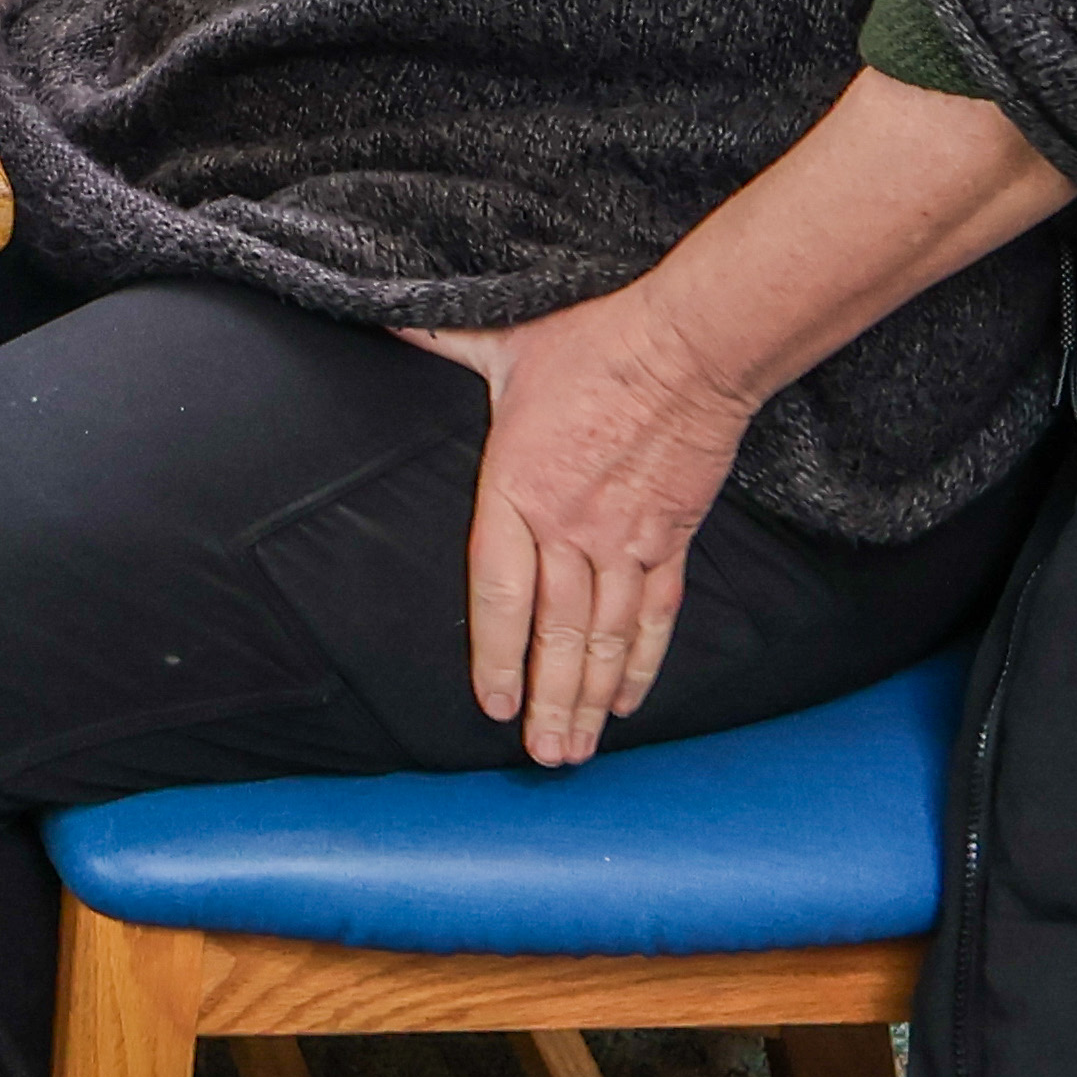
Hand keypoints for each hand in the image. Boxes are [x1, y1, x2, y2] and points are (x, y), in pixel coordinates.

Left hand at [398, 289, 760, 766]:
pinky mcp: (671, 539)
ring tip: (578, 750)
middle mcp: (571, 527)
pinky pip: (657, 615)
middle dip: (547, 700)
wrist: (689, 346)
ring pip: (606, 637)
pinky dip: (644, 663)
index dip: (495, 653)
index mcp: (518, 487)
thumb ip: (440, 341)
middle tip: (541, 757)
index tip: (493, 703)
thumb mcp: (501, 342)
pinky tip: (630, 702)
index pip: (498, 590)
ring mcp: (627, 539)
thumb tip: (387, 319)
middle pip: (556, 632)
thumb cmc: (593, 342)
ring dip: (591, 699)